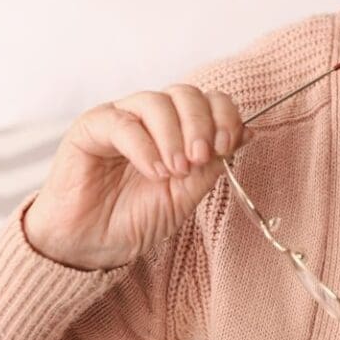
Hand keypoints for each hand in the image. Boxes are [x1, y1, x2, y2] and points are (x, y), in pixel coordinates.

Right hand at [23, 86, 252, 270]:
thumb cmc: (136, 218)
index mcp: (177, 127)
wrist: (93, 245)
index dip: (224, 116)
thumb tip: (248, 133)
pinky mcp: (91, 127)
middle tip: (200, 158)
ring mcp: (120, 118)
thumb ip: (213, 164)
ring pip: (156, 102)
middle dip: (200, 124)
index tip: (227, 145)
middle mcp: (150, 117)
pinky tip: (154, 171)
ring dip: (173, 135)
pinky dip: (145, 147)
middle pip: (185, 94)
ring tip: (175, 170)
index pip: (208, 100)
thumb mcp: (186, 194)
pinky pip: (123, 123)